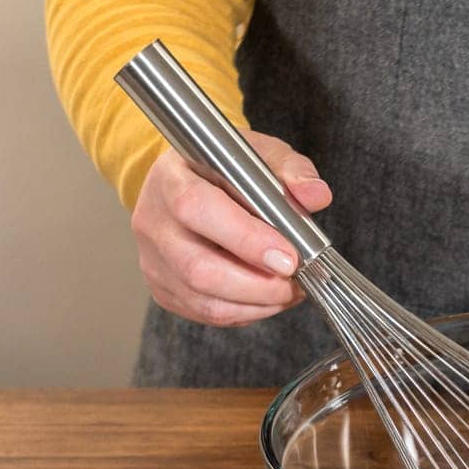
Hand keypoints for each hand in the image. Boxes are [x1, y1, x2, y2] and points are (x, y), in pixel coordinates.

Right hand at [132, 130, 331, 326]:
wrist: (191, 185)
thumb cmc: (225, 171)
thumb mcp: (259, 156)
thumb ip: (290, 170)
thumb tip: (316, 194)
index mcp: (171, 178)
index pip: (198, 209)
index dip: (246, 239)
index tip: (288, 258)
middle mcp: (153, 221)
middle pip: (198, 269)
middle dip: (258, 285)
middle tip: (295, 282)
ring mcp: (153, 260)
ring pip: (204, 301)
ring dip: (257, 304)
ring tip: (288, 291)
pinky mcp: (162, 288)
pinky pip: (206, 313)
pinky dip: (245, 312)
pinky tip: (266, 298)